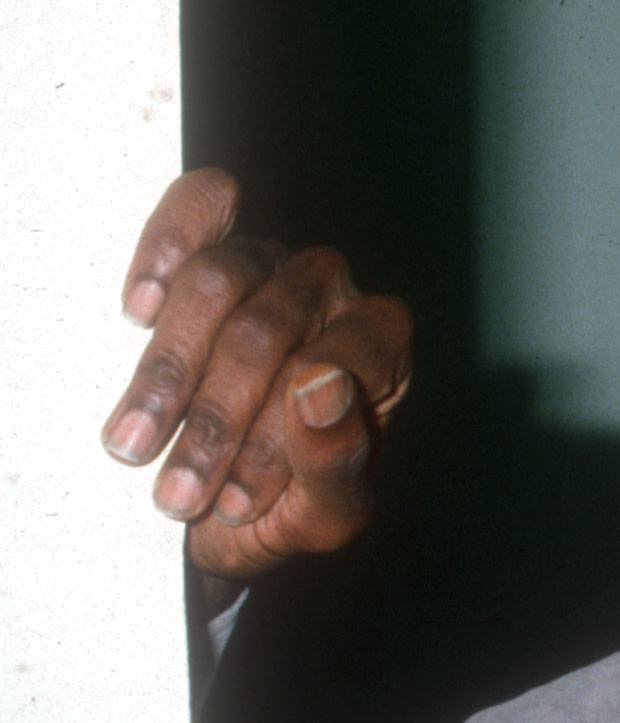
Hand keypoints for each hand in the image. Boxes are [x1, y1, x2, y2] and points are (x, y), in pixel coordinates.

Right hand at [101, 169, 412, 586]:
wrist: (221, 506)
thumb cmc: (292, 507)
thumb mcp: (327, 515)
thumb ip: (336, 461)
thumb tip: (322, 388)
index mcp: (381, 351)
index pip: (339, 363)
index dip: (278, 437)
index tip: (235, 500)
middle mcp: (333, 296)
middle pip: (265, 332)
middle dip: (215, 424)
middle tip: (178, 496)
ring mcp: (273, 261)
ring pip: (216, 282)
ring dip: (167, 373)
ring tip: (135, 447)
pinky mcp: (215, 242)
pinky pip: (201, 206)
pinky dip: (168, 243)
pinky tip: (139, 309)